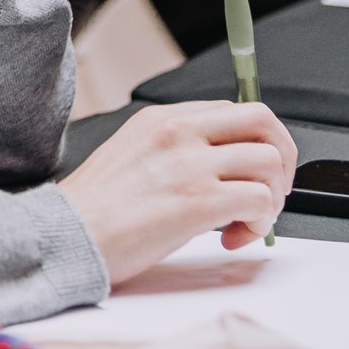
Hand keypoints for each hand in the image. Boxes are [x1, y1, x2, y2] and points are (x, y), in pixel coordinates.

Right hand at [58, 101, 297, 285]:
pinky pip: (260, 201)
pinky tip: (232, 238)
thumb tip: (221, 167)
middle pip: (264, 121)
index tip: (253, 171)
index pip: (235, 110)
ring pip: (270, 163)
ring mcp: (190, 164)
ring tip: (244, 223)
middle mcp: (180, 131)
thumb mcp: (131, 154)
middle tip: (271, 191)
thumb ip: (175, 149)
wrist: (66, 235)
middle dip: (282, 159)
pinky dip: (258, 225)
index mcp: (162, 118)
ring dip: (270, 199)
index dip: (256, 143)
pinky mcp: (198, 201)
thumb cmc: (93, 209)